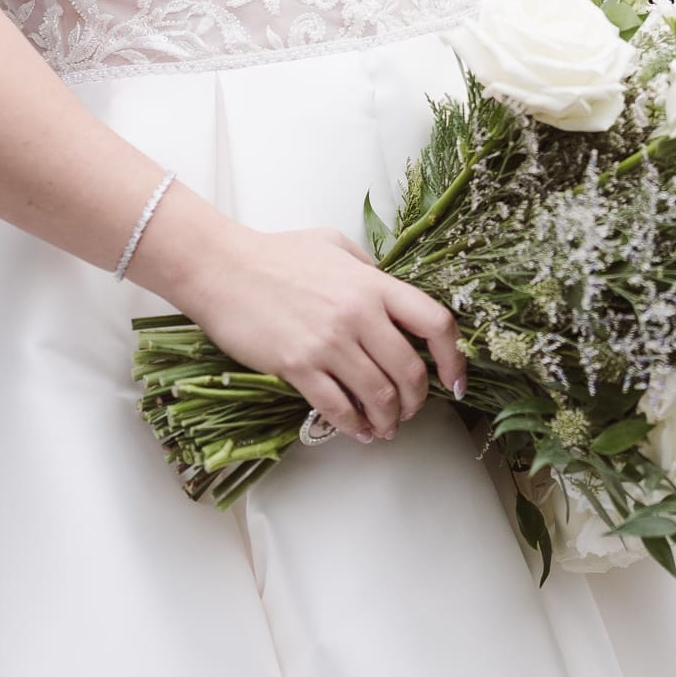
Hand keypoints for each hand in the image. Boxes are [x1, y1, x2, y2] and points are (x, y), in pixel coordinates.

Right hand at [180, 222, 466, 442]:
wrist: (221, 268)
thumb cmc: (274, 253)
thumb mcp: (334, 245)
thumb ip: (368, 268)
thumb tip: (387, 291)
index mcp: (373, 284)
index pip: (435, 323)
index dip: (454, 358)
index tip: (455, 381)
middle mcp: (358, 314)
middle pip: (410, 371)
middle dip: (417, 401)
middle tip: (411, 411)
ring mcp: (329, 342)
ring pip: (379, 397)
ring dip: (389, 420)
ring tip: (386, 428)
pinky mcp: (298, 366)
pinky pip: (338, 408)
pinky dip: (355, 427)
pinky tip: (358, 431)